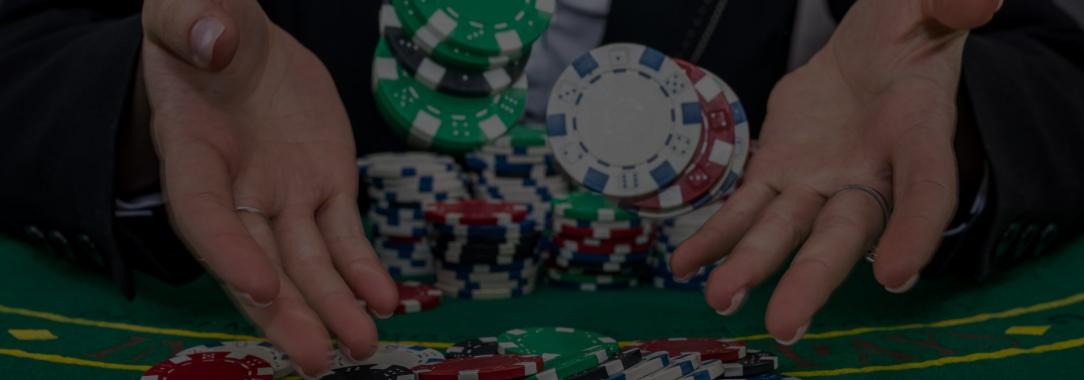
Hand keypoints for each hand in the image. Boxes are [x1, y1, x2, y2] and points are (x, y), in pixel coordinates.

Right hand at [141, 0, 396, 374]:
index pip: (204, 214)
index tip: (262, 286)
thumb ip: (194, 22)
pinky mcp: (325, 186)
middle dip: (287, 313)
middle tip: (313, 358)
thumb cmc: (201, 28)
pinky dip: (364, 270)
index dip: (229, 254)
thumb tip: (214, 40)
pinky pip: (344, 236)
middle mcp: (237, 186)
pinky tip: (384, 301)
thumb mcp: (189, 13)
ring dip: (334, 306)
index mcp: (192, 151)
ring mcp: (283, 193)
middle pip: (259, 261)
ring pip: (308, 262)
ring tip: (361, 345)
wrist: (239, 42)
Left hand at [670, 0, 1000, 343]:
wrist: (873, 49)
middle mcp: (869, 175)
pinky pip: (744, 209)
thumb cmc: (909, 33)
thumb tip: (971, 2)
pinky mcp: (779, 170)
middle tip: (787, 325)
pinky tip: (685, 265)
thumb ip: (947, 5)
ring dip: (750, 265)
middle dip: (812, 279)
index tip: (897, 276)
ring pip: (784, 231)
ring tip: (720, 298)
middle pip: (843, 235)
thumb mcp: (928, 9)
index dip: (915, 232)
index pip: (925, 190)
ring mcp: (819, 180)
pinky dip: (715, 236)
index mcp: (918, 136)